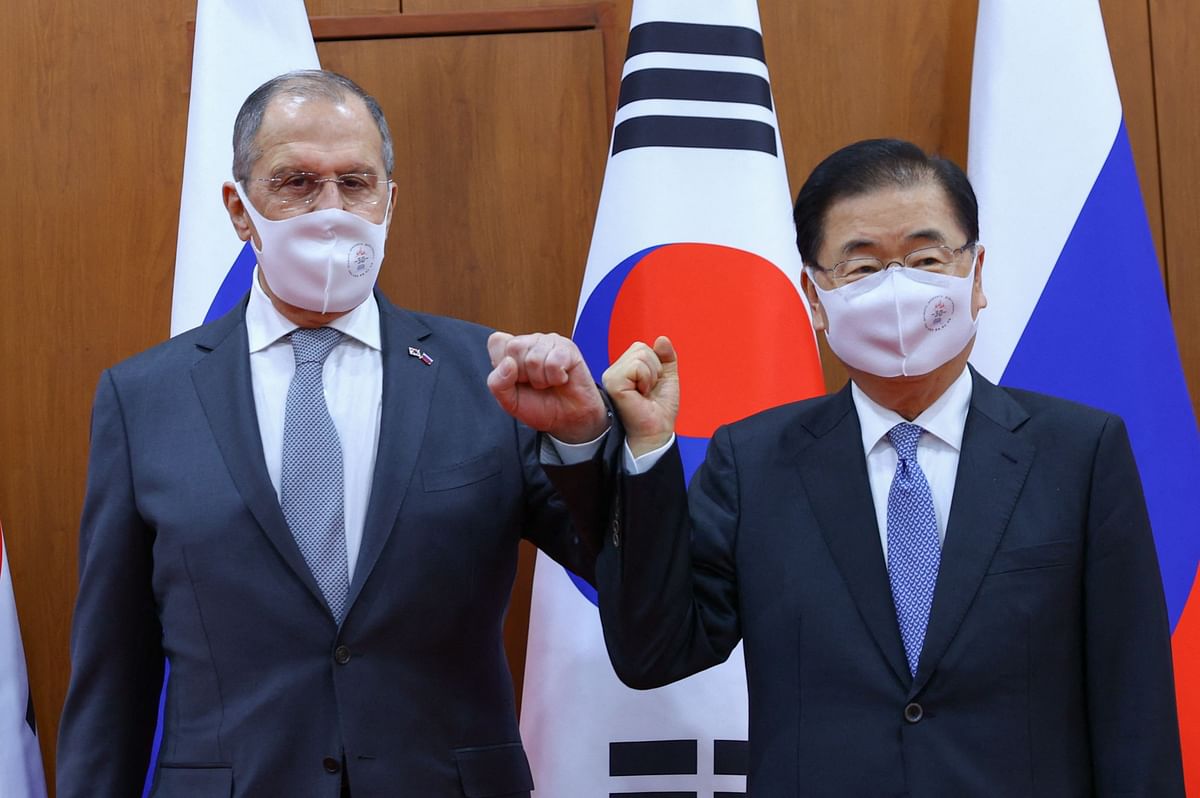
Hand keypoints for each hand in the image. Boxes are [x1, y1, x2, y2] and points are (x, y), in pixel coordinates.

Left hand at [487, 332, 609, 442]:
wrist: (567, 419)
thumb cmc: (539, 406)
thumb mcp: (509, 401)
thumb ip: (497, 383)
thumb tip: (507, 362)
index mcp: (512, 350)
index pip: (497, 341)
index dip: (502, 363)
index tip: (515, 379)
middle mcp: (530, 342)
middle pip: (514, 348)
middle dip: (523, 375)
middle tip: (534, 383)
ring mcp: (549, 342)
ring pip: (534, 357)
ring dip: (541, 379)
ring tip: (547, 382)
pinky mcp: (568, 349)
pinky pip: (554, 362)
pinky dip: (556, 378)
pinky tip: (560, 379)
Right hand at [602, 336, 678, 456]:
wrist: (656, 432)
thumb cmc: (658, 411)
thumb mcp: (667, 377)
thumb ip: (666, 356)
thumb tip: (662, 339)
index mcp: (624, 369)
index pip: (641, 347)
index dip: (656, 364)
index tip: (652, 385)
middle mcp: (614, 371)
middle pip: (641, 348)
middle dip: (655, 369)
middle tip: (649, 390)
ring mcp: (611, 377)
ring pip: (640, 355)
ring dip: (651, 376)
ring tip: (645, 393)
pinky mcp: (613, 383)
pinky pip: (636, 366)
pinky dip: (646, 379)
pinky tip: (641, 394)